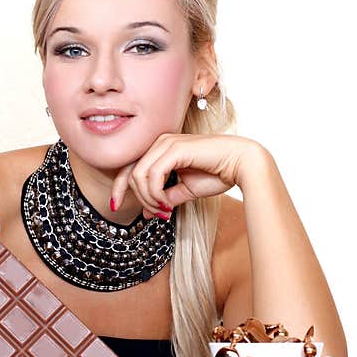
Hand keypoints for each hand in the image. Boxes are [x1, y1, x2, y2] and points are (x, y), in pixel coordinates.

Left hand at [110, 133, 255, 216]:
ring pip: (139, 175)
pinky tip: (168, 204)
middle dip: (140, 199)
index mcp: (160, 149)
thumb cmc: (217, 174)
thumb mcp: (185, 191)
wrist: (242, 164)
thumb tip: (146, 213)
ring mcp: (167, 143)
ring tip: (165, 210)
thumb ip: (165, 198)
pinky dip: (156, 193)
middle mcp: (160, 142)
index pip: (130, 167)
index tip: (115, 206)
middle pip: (131, 173)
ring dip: (149, 198)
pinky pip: (153, 175)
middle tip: (158, 214)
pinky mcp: (175, 148)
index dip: (119, 187)